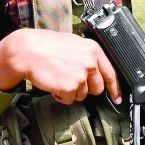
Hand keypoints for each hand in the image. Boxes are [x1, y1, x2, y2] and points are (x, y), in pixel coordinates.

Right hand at [0, 28, 121, 104]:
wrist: (26, 51)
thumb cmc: (46, 46)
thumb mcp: (73, 43)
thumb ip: (87, 55)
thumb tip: (95, 69)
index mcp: (93, 50)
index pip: (110, 73)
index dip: (114, 88)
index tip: (117, 98)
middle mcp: (90, 62)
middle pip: (97, 88)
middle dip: (85, 88)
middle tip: (70, 79)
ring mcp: (81, 75)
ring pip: (82, 95)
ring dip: (70, 91)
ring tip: (58, 76)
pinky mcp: (70, 87)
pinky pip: (69, 100)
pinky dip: (60, 96)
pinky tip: (53, 83)